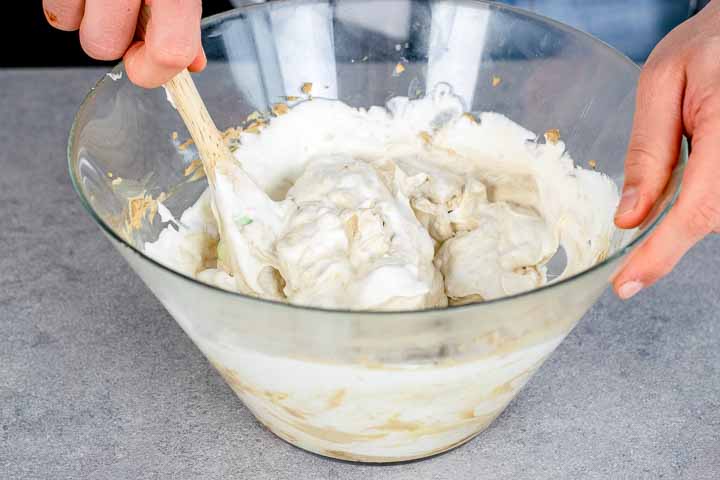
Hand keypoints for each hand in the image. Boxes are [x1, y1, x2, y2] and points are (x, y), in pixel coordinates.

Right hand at [43, 0, 205, 87]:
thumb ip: (184, 21)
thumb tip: (191, 63)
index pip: (169, 51)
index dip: (156, 71)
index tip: (148, 65)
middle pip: (104, 46)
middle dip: (113, 40)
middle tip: (125, 17)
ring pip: (73, 28)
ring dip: (87, 20)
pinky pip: (55, 10)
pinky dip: (68, 4)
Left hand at [613, 2, 719, 298]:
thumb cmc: (710, 43)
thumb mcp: (662, 84)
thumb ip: (649, 152)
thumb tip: (629, 218)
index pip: (696, 210)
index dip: (659, 253)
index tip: (625, 284)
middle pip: (710, 217)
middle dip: (669, 231)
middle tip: (636, 232)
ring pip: (719, 213)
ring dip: (690, 212)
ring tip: (675, 175)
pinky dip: (704, 200)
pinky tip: (695, 175)